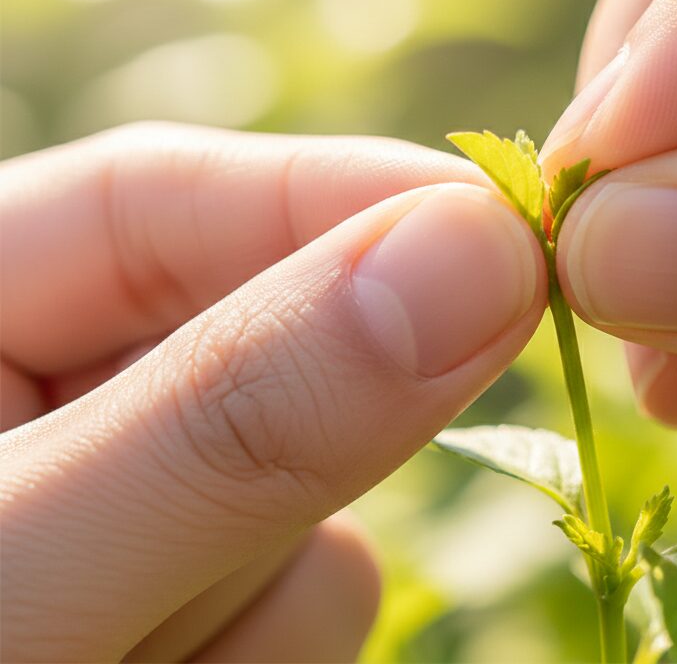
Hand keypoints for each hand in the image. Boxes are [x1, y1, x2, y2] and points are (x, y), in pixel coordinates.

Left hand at [1, 123, 545, 662]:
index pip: (152, 192)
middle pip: (252, 332)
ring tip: (152, 663)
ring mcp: (127, 515)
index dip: (331, 190)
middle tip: (442, 402)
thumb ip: (234, 416)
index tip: (500, 219)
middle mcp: (45, 407)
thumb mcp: (29, 578)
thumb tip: (476, 254)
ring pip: (306, 473)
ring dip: (277, 565)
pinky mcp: (190, 608)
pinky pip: (310, 585)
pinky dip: (282, 638)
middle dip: (324, 399)